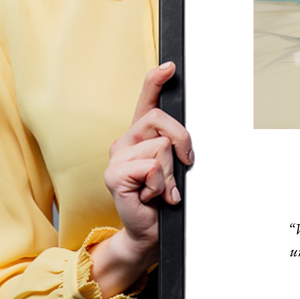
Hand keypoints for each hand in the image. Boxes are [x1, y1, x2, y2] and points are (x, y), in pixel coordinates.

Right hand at [89, 62, 193, 296]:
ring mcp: (116, 157)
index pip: (146, 100)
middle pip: (161, 120)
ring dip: (170, 173)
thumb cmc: (163, 198)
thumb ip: (175, 146)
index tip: (170, 66)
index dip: (156, 80)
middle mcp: (125, 141)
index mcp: (140, 136)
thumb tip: (186, 139)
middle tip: (183, 166)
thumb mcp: (174, 166)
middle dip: (182, 142)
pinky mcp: (114, 175)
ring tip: (161, 189)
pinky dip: (160, 185)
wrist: (149, 231)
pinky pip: (151, 167)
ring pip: (161, 147)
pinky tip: (151, 196)